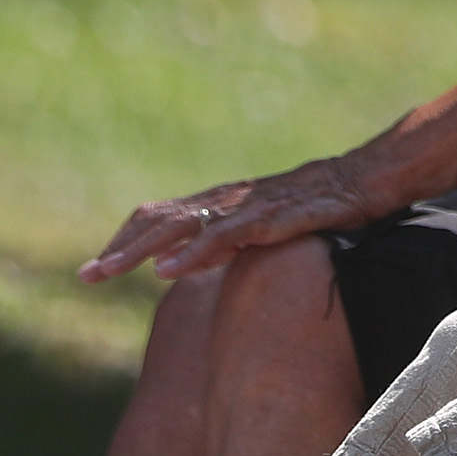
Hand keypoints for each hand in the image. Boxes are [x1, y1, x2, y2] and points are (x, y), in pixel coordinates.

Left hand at [80, 150, 399, 285]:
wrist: (372, 178)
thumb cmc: (327, 204)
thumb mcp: (272, 225)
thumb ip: (235, 239)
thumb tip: (203, 262)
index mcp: (225, 202)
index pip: (161, 215)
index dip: (126, 240)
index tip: (95, 268)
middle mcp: (229, 199)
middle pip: (161, 219)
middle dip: (119, 249)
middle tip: (84, 276)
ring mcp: (249, 206)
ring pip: (182, 227)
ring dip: (139, 251)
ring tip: (106, 272)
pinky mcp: (273, 216)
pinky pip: (224, 236)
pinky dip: (191, 253)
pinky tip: (167, 270)